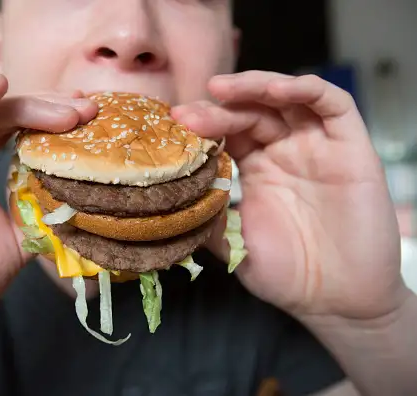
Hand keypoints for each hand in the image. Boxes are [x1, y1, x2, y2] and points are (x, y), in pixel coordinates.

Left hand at [172, 71, 409, 320]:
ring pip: (289, 98)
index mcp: (258, 169)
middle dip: (219, 107)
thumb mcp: (235, 245)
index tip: (175, 124)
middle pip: (252, 111)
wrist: (336, 301)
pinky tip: (276, 90)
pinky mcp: (351, 148)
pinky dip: (306, 89)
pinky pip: (333, 106)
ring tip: (222, 89)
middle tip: (188, 113)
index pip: (229, 131)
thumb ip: (208, 217)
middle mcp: (286, 152)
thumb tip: (171, 198)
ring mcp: (318, 147)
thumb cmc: (287, 275)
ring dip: (256, 86)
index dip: (204, 123)